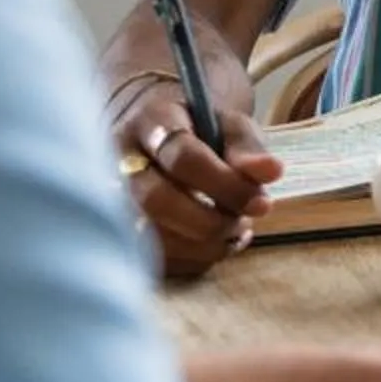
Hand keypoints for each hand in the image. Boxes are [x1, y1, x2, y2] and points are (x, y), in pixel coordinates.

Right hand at [111, 83, 279, 278]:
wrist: (158, 132)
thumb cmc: (199, 129)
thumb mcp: (229, 125)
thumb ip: (248, 147)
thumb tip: (272, 172)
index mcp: (152, 122)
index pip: (182, 157)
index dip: (225, 184)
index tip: (261, 202)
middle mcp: (119, 160)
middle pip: (155, 200)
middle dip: (208, 220)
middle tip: (243, 223)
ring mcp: (109, 197)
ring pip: (145, 235)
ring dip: (199, 243)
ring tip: (234, 232)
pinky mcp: (115, 228)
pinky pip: (147, 257)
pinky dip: (189, 259)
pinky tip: (216, 245)